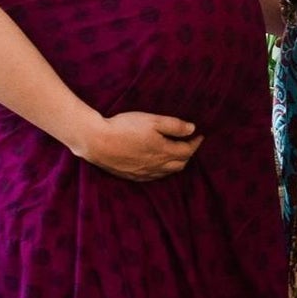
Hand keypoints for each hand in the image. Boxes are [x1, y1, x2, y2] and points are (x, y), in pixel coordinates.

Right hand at [75, 110, 201, 179]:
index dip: (195, 143)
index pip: (187, 151)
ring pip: (167, 172)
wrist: (97, 142)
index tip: (199, 135)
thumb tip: (192, 129)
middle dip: (187, 154)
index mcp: (164, 152)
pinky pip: (154, 176)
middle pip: (180, 164)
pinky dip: (161, 170)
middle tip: (188, 144)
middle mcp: (157, 166)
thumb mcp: (152, 121)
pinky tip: (158, 164)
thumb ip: (174, 125)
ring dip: (175, 163)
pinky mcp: (133, 176)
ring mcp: (144, 173)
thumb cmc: (125, 128)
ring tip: (176, 153)